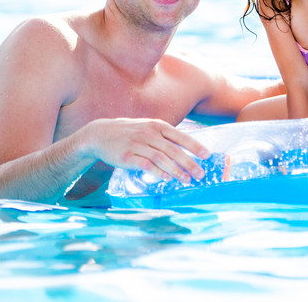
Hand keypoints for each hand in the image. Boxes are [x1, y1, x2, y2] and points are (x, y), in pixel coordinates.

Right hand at [88, 118, 210, 183]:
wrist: (100, 134)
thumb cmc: (129, 132)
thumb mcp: (148, 127)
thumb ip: (165, 136)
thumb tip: (186, 146)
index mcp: (157, 126)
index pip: (180, 136)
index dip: (194, 146)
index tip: (206, 156)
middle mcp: (149, 133)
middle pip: (173, 149)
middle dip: (189, 163)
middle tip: (200, 174)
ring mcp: (137, 144)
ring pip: (161, 158)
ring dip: (176, 170)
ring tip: (186, 180)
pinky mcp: (127, 156)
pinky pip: (146, 165)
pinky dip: (158, 172)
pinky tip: (167, 179)